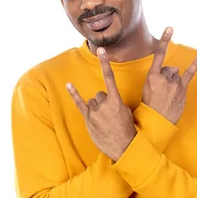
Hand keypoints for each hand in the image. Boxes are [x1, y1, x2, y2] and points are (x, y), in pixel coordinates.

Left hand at [67, 47, 135, 161]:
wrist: (123, 147)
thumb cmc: (127, 130)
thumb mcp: (127, 113)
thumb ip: (117, 103)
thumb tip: (110, 100)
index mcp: (116, 101)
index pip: (109, 77)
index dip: (105, 62)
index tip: (102, 50)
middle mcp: (104, 104)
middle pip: (99, 94)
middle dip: (103, 103)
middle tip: (109, 116)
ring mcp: (95, 112)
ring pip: (92, 101)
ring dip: (96, 108)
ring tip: (104, 121)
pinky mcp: (88, 119)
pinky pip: (79, 103)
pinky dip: (74, 94)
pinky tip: (69, 85)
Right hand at [142, 27, 196, 124]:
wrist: (156, 121)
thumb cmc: (150, 105)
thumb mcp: (148, 88)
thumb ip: (160, 76)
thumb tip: (175, 69)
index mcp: (152, 76)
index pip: (159, 54)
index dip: (165, 40)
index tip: (170, 28)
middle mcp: (164, 77)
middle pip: (170, 69)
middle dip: (167, 78)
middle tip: (162, 92)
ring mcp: (174, 83)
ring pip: (177, 75)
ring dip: (174, 83)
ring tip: (168, 96)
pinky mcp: (182, 89)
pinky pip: (190, 74)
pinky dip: (195, 65)